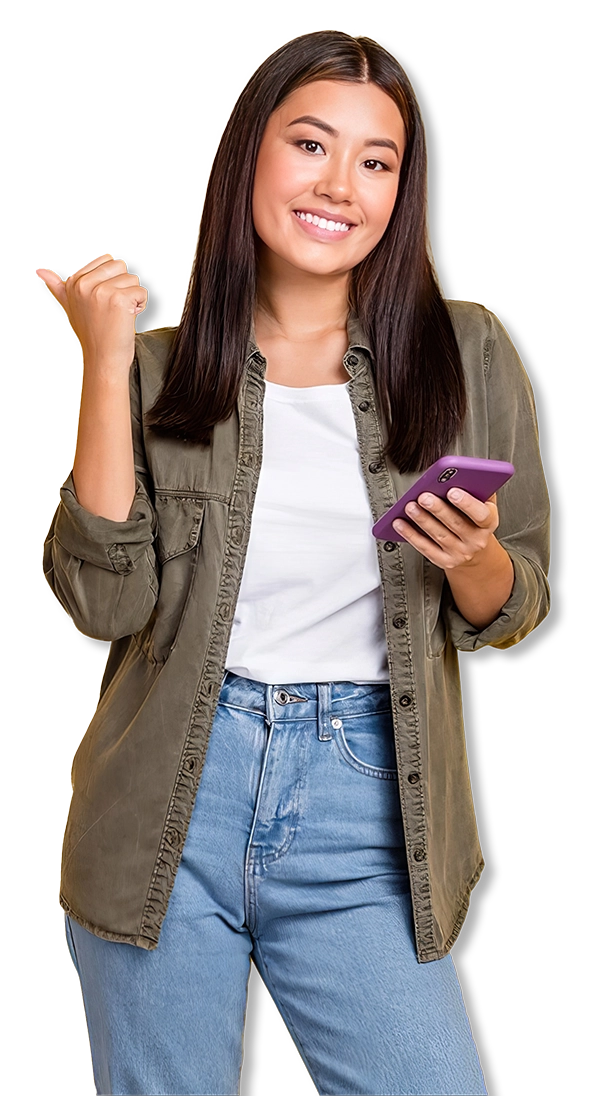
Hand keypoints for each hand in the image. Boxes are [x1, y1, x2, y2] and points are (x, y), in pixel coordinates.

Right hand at [33, 251, 147, 369]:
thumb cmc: (92, 334)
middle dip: (123, 286)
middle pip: (119, 266)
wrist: (103, 359)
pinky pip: (141, 292)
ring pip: (132, 278)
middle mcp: (85, 285)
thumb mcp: (70, 307)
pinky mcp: (118, 299)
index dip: (111, 280)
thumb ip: (57, 287)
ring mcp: (101, 291)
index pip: (105, 260)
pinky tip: (128, 317)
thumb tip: (40, 271)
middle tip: (113, 308)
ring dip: (133, 297)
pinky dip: (141, 305)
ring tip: (120, 313)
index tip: (104, 300)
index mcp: (74, 282)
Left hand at [392, 488, 499, 570]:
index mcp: (488, 523)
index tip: (452, 491)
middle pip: (455, 524)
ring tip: (410, 506)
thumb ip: (479, 489)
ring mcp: (460, 553)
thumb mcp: (485, 506)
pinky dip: (410, 534)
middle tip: (424, 496)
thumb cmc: (476, 523)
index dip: (467, 503)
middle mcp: (476, 540)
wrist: (476, 554)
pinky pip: (425, 547)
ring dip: (422, 520)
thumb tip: (464, 473)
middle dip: (438, 509)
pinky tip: (400, 523)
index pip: (480, 514)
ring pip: (438, 535)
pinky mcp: (444, 561)